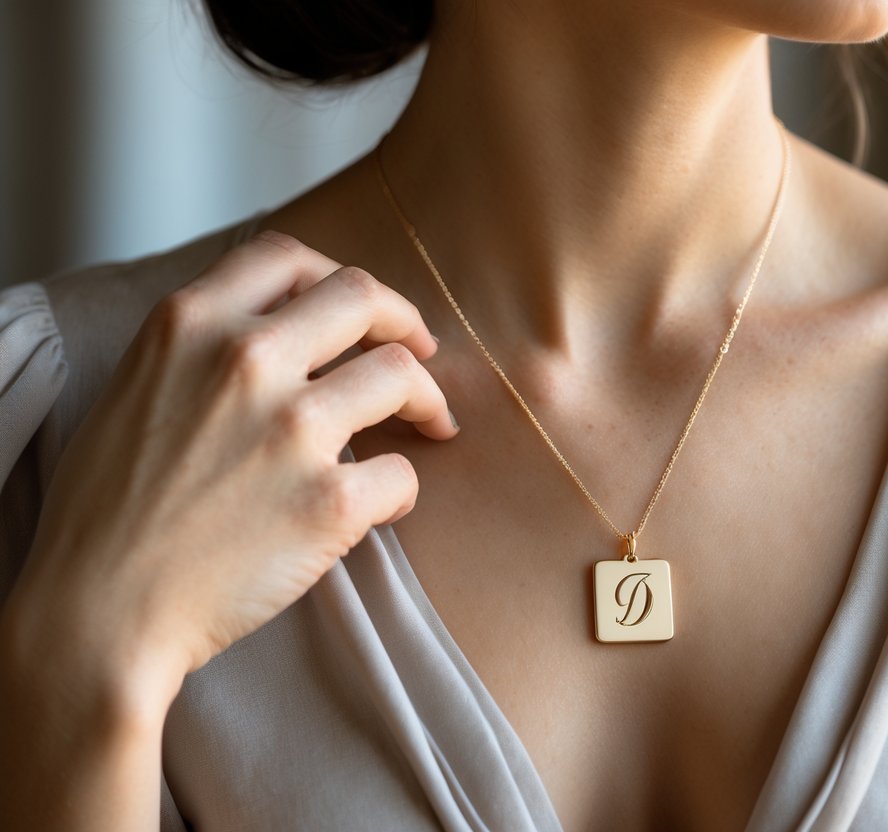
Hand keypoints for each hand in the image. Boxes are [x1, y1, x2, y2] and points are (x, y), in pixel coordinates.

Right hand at [7, 230, 456, 706]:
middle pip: (361, 297)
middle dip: (405, 321)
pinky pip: (404, 474)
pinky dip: (402, 490)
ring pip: (402, 374)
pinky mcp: (331, 501)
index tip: (362, 311)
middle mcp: (246, 361)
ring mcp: (293, 429)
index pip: (287, 258)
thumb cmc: (112, 512)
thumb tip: (282, 331)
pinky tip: (383, 506)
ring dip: (427, 400)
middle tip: (424, 354)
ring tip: (431, 425)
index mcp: (191, 325)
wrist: (100, 612)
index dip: (337, 278)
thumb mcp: (136, 388)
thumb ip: (205, 347)